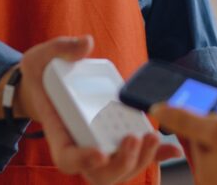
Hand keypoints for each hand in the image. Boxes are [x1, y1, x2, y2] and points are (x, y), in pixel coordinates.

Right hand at [17, 37, 182, 184]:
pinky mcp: (117, 136)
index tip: (99, 154)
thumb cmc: (43, 71)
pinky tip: (173, 149)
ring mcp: (100, 143)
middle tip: (133, 140)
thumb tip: (86, 44)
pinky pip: (136, 153)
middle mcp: (80, 144)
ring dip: (139, 159)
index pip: (67, 157)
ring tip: (153, 138)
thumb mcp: (43, 56)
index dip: (83, 161)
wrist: (49, 80)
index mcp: (59, 131)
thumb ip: (63, 49)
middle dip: (119, 162)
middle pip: (99, 174)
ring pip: (120, 169)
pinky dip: (155, 155)